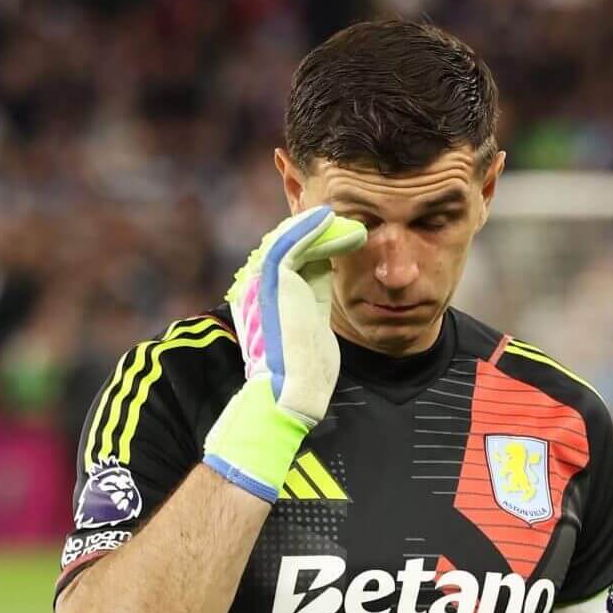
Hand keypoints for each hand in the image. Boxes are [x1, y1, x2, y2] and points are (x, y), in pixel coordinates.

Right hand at [203, 206, 364, 502]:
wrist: (291, 395)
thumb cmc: (304, 375)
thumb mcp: (313, 325)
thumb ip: (316, 296)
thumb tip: (327, 272)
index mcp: (267, 299)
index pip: (293, 262)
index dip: (318, 247)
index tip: (346, 240)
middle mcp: (259, 286)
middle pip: (290, 246)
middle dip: (320, 233)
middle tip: (352, 228)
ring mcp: (263, 281)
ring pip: (291, 240)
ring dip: (323, 229)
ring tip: (353, 227)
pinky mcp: (273, 279)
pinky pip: (291, 241)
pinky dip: (310, 227)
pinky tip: (331, 218)